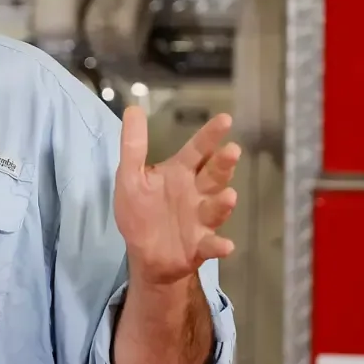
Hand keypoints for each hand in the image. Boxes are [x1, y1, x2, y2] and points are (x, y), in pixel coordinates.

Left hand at [114, 106, 240, 285]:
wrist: (146, 255)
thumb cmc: (141, 211)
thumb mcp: (131, 177)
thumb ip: (133, 145)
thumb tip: (133, 107)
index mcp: (180, 174)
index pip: (197, 150)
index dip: (210, 136)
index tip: (225, 119)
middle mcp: (197, 193)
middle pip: (213, 175)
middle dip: (223, 164)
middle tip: (232, 151)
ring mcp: (201, 220)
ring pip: (215, 208)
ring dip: (223, 203)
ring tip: (228, 195)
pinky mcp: (199, 246)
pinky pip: (212, 244)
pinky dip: (219, 245)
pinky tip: (226, 245)